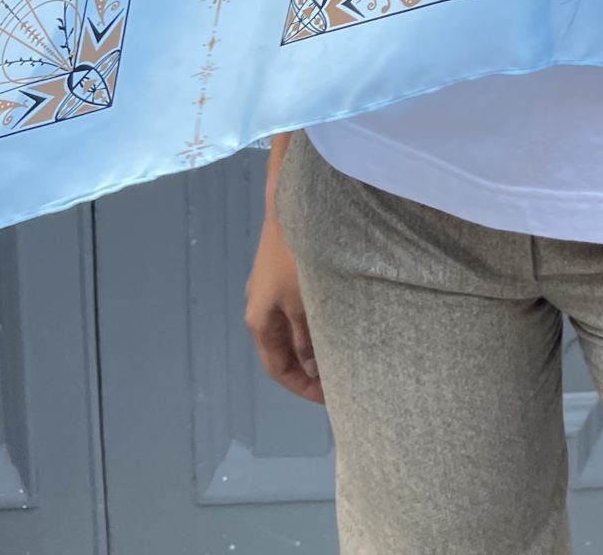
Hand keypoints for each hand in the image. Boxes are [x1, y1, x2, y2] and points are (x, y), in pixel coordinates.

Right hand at [245, 208, 323, 403]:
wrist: (293, 202)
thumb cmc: (297, 258)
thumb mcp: (305, 304)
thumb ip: (307, 338)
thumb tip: (310, 369)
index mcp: (259, 320)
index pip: (277, 367)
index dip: (301, 386)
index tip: (328, 399)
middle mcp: (261, 305)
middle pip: (284, 348)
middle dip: (309, 366)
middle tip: (340, 378)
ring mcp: (272, 285)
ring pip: (293, 326)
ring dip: (314, 341)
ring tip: (343, 352)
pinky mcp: (286, 267)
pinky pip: (299, 305)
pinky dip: (315, 319)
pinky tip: (336, 318)